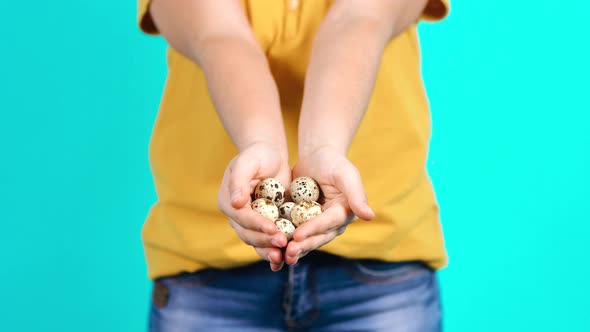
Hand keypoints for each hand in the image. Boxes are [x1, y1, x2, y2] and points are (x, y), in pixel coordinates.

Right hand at [217, 142, 290, 270]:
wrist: (270, 157)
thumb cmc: (258, 155)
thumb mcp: (248, 162)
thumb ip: (240, 181)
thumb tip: (236, 202)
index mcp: (228, 202)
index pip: (242, 217)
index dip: (257, 225)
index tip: (273, 229)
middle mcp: (237, 216)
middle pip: (248, 234)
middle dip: (265, 241)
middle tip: (282, 244)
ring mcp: (250, 223)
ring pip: (257, 242)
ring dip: (269, 251)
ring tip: (283, 258)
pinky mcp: (265, 226)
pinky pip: (268, 242)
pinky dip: (276, 252)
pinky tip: (286, 260)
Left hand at [285, 145, 374, 264]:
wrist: (317, 157)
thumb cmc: (333, 162)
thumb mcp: (346, 174)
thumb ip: (357, 195)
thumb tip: (369, 216)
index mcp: (344, 213)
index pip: (328, 224)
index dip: (313, 230)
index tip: (298, 236)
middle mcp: (332, 224)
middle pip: (317, 237)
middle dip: (303, 246)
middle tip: (288, 253)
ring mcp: (317, 225)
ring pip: (305, 240)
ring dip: (293, 249)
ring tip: (280, 256)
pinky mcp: (303, 223)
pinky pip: (293, 234)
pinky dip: (283, 240)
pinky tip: (270, 246)